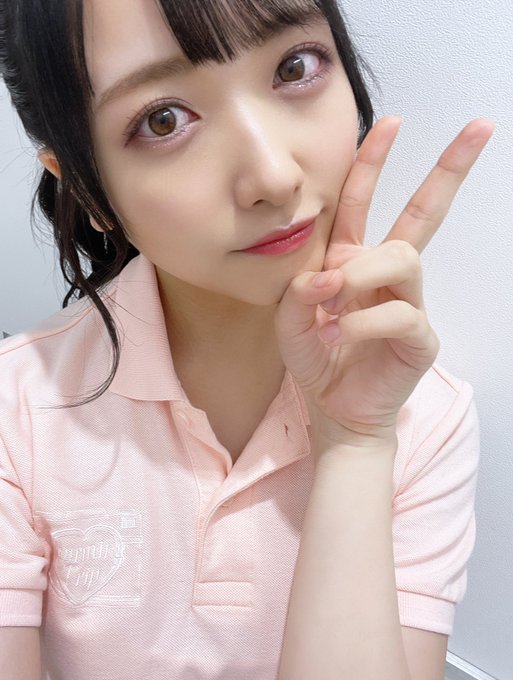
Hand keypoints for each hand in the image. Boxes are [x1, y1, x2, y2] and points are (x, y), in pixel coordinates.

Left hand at [275, 116, 493, 448]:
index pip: (363, 203)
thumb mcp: (289, 321)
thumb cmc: (315, 359)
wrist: (332, 408)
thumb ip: (297, 291)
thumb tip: (330, 274)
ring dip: (362, 274)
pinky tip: (342, 333)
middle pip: (421, 213)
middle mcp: (384, 274)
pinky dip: (364, 321)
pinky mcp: (419, 335)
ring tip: (332, 304)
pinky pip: (399, 311)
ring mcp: (407, 301)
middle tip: (479, 127)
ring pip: (402, 257)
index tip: (390, 120)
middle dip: (448, 169)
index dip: (374, 162)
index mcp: (352, 261)